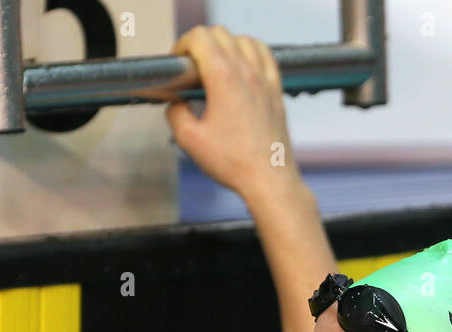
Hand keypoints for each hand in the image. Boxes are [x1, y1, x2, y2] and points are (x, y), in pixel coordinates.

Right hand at [166, 25, 300, 202]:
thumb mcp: (189, 140)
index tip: (178, 64)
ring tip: (215, 66)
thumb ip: (175, 113)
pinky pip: (265, 54)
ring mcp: (265, 78)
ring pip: (244, 40)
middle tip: (191, 67)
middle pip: (220, 34)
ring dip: (225, 45)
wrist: (268, 178)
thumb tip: (176, 103)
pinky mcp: (276, 89)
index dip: (182, 45)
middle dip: (200, 43)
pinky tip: (243, 66)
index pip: (200, 37)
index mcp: (223, 78)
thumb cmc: (233, 161)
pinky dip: (250, 51)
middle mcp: (246, 71)